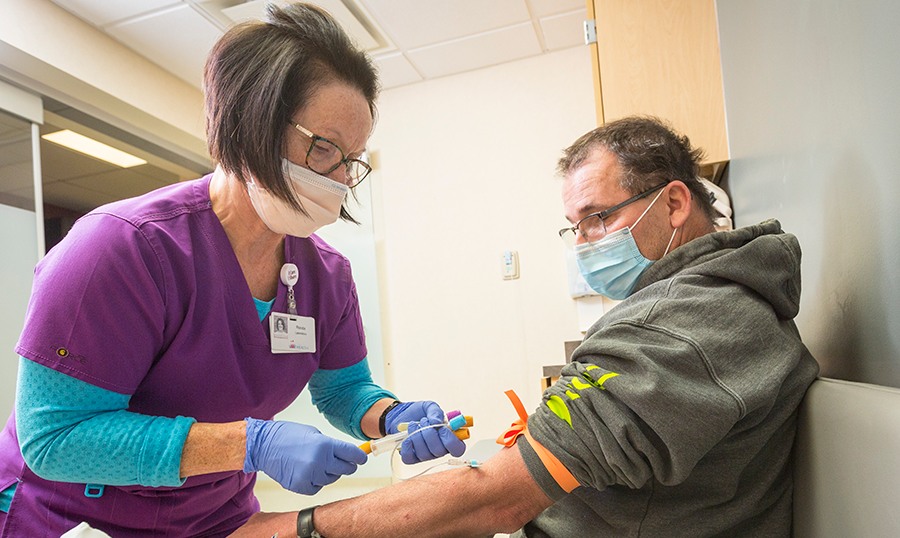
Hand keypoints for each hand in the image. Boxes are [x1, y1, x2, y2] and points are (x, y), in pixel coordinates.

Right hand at [243, 418, 366, 494]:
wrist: (263, 446)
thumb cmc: (287, 435)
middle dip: (347, 465)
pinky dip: (316, 481)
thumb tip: (345, 454)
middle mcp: (319, 461)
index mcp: (325, 445)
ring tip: (316, 462)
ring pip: (332, 479)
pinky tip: (307, 471)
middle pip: (346, 469)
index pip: (352, 454)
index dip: (360, 457)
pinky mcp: (300, 486)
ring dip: (329, 473)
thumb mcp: (314, 433)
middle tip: (344, 462)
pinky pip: (318, 487)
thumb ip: (331, 445)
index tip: (362, 458)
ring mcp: (310, 475)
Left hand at [385, 401, 465, 463]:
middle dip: (429, 434)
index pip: (458, 449)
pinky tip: (407, 435)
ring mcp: (425, 456)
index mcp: (449, 439)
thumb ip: (436, 412)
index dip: (451, 440)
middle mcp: (439, 450)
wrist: (403, 415)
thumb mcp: (430, 407)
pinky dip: (407, 445)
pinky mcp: (411, 458)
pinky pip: (409, 457)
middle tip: (424, 421)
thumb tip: (437, 422)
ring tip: (414, 424)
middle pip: (439, 451)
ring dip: (417, 435)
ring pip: (423, 454)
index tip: (442, 428)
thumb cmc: (420, 413)